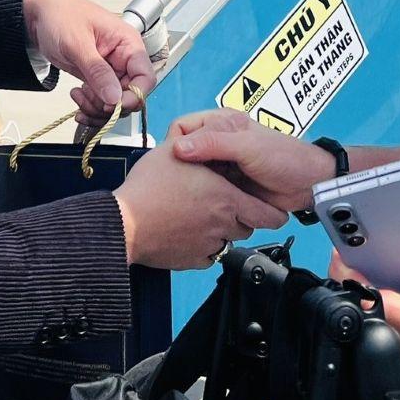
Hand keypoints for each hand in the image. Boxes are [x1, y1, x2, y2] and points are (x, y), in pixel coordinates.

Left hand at [21, 0, 156, 115]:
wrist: (40, 15)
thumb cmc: (61, 16)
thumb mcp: (77, 42)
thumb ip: (97, 70)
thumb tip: (115, 98)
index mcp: (128, 43)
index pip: (145, 77)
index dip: (134, 96)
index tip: (112, 105)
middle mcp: (124, 59)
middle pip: (131, 96)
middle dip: (110, 105)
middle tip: (87, 99)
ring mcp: (111, 71)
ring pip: (116, 103)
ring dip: (97, 108)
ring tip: (77, 97)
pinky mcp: (98, 79)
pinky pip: (102, 101)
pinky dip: (90, 107)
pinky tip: (77, 99)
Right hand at [112, 144, 286, 270]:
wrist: (125, 224)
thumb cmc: (148, 188)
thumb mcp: (174, 152)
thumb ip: (197, 145)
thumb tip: (205, 138)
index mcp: (226, 198)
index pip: (267, 214)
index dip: (273, 213)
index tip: (274, 211)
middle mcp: (222, 224)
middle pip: (247, 227)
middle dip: (242, 218)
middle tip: (227, 206)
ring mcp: (208, 245)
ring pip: (228, 241)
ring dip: (223, 231)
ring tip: (204, 217)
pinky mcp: (193, 261)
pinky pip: (208, 255)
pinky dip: (204, 247)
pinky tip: (189, 233)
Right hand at [167, 109, 335, 213]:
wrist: (307, 185)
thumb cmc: (284, 157)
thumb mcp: (247, 146)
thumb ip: (215, 144)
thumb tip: (179, 148)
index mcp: (219, 124)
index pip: (181, 128)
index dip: (175, 144)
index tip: (172, 162)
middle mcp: (217, 143)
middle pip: (183, 154)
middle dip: (180, 169)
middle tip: (178, 184)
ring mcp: (220, 167)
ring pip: (192, 175)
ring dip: (192, 186)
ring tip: (191, 197)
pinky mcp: (225, 188)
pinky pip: (205, 192)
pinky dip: (202, 199)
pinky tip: (202, 206)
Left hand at [329, 175, 399, 372]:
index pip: (380, 306)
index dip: (355, 280)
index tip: (345, 255)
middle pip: (373, 320)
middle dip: (355, 286)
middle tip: (349, 255)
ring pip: (383, 328)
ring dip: (370, 297)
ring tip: (362, 263)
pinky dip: (389, 304)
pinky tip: (387, 277)